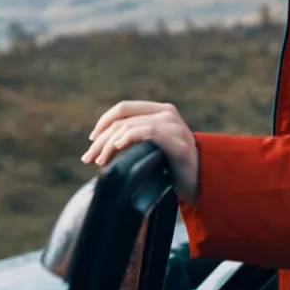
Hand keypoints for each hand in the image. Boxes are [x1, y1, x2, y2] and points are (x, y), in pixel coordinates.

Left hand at [82, 101, 200, 205]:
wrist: (201, 181)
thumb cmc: (174, 166)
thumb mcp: (153, 146)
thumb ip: (137, 137)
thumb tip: (103, 143)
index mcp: (160, 110)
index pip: (123, 108)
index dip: (103, 122)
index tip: (91, 140)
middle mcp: (166, 112)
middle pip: (122, 119)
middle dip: (101, 138)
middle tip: (88, 158)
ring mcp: (172, 125)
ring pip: (129, 127)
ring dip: (109, 145)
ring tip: (100, 162)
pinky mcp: (176, 140)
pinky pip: (147, 132)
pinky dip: (128, 138)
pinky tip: (117, 148)